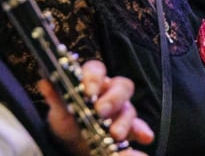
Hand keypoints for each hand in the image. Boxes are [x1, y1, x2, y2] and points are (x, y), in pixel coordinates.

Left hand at [39, 60, 153, 155]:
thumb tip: (44, 81)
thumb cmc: (67, 126)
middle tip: (102, 112)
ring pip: (129, 108)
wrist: (72, 148)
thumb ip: (56, 97)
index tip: (88, 91)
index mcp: (93, 83)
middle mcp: (110, 92)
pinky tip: (145, 137)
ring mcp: (121, 110)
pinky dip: (143, 131)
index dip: (94, 77)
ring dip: (124, 120)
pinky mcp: (129, 128)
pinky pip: (139, 127)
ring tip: (115, 134)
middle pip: (121, 86)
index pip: (97, 69)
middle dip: (113, 99)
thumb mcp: (59, 113)